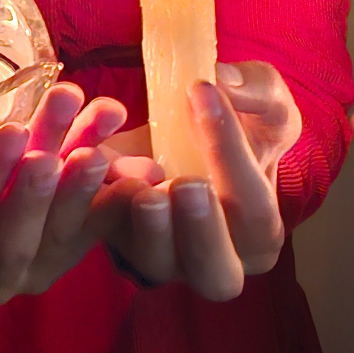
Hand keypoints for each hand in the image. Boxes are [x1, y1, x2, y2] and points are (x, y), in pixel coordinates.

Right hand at [0, 59, 126, 302]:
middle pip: (8, 251)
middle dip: (27, 202)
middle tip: (41, 154)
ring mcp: (26, 255)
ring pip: (58, 233)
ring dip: (78, 187)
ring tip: (91, 138)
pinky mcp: (64, 230)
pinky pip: (92, 209)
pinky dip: (109, 172)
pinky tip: (114, 124)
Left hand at [93, 61, 300, 299]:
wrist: (185, 125)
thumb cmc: (240, 119)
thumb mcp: (264, 97)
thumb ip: (255, 90)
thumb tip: (222, 82)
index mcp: (258, 233)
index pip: (254, 211)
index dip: (232, 157)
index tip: (202, 95)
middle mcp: (214, 257)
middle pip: (214, 270)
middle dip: (201, 231)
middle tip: (185, 185)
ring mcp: (161, 252)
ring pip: (156, 261)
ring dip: (148, 229)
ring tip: (141, 190)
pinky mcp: (114, 234)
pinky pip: (102, 230)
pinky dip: (95, 203)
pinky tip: (89, 164)